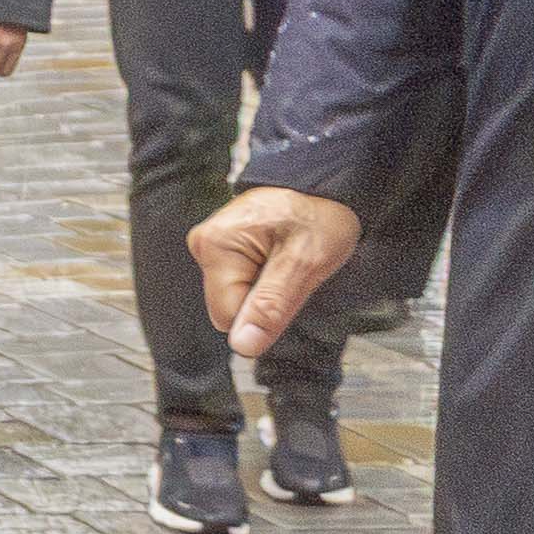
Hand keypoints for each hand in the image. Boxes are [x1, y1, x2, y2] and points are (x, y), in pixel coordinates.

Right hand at [187, 185, 362, 358]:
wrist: (327, 187)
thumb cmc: (320, 217)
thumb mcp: (305, 265)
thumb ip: (271, 307)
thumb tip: (243, 346)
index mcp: (216, 246)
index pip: (227, 316)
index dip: (263, 314)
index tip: (290, 287)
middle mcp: (205, 244)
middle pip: (229, 307)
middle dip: (264, 301)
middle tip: (293, 272)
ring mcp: (212, 245)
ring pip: (236, 298)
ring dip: (266, 291)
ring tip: (288, 262)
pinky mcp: (223, 248)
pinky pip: (240, 283)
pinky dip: (264, 280)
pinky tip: (279, 259)